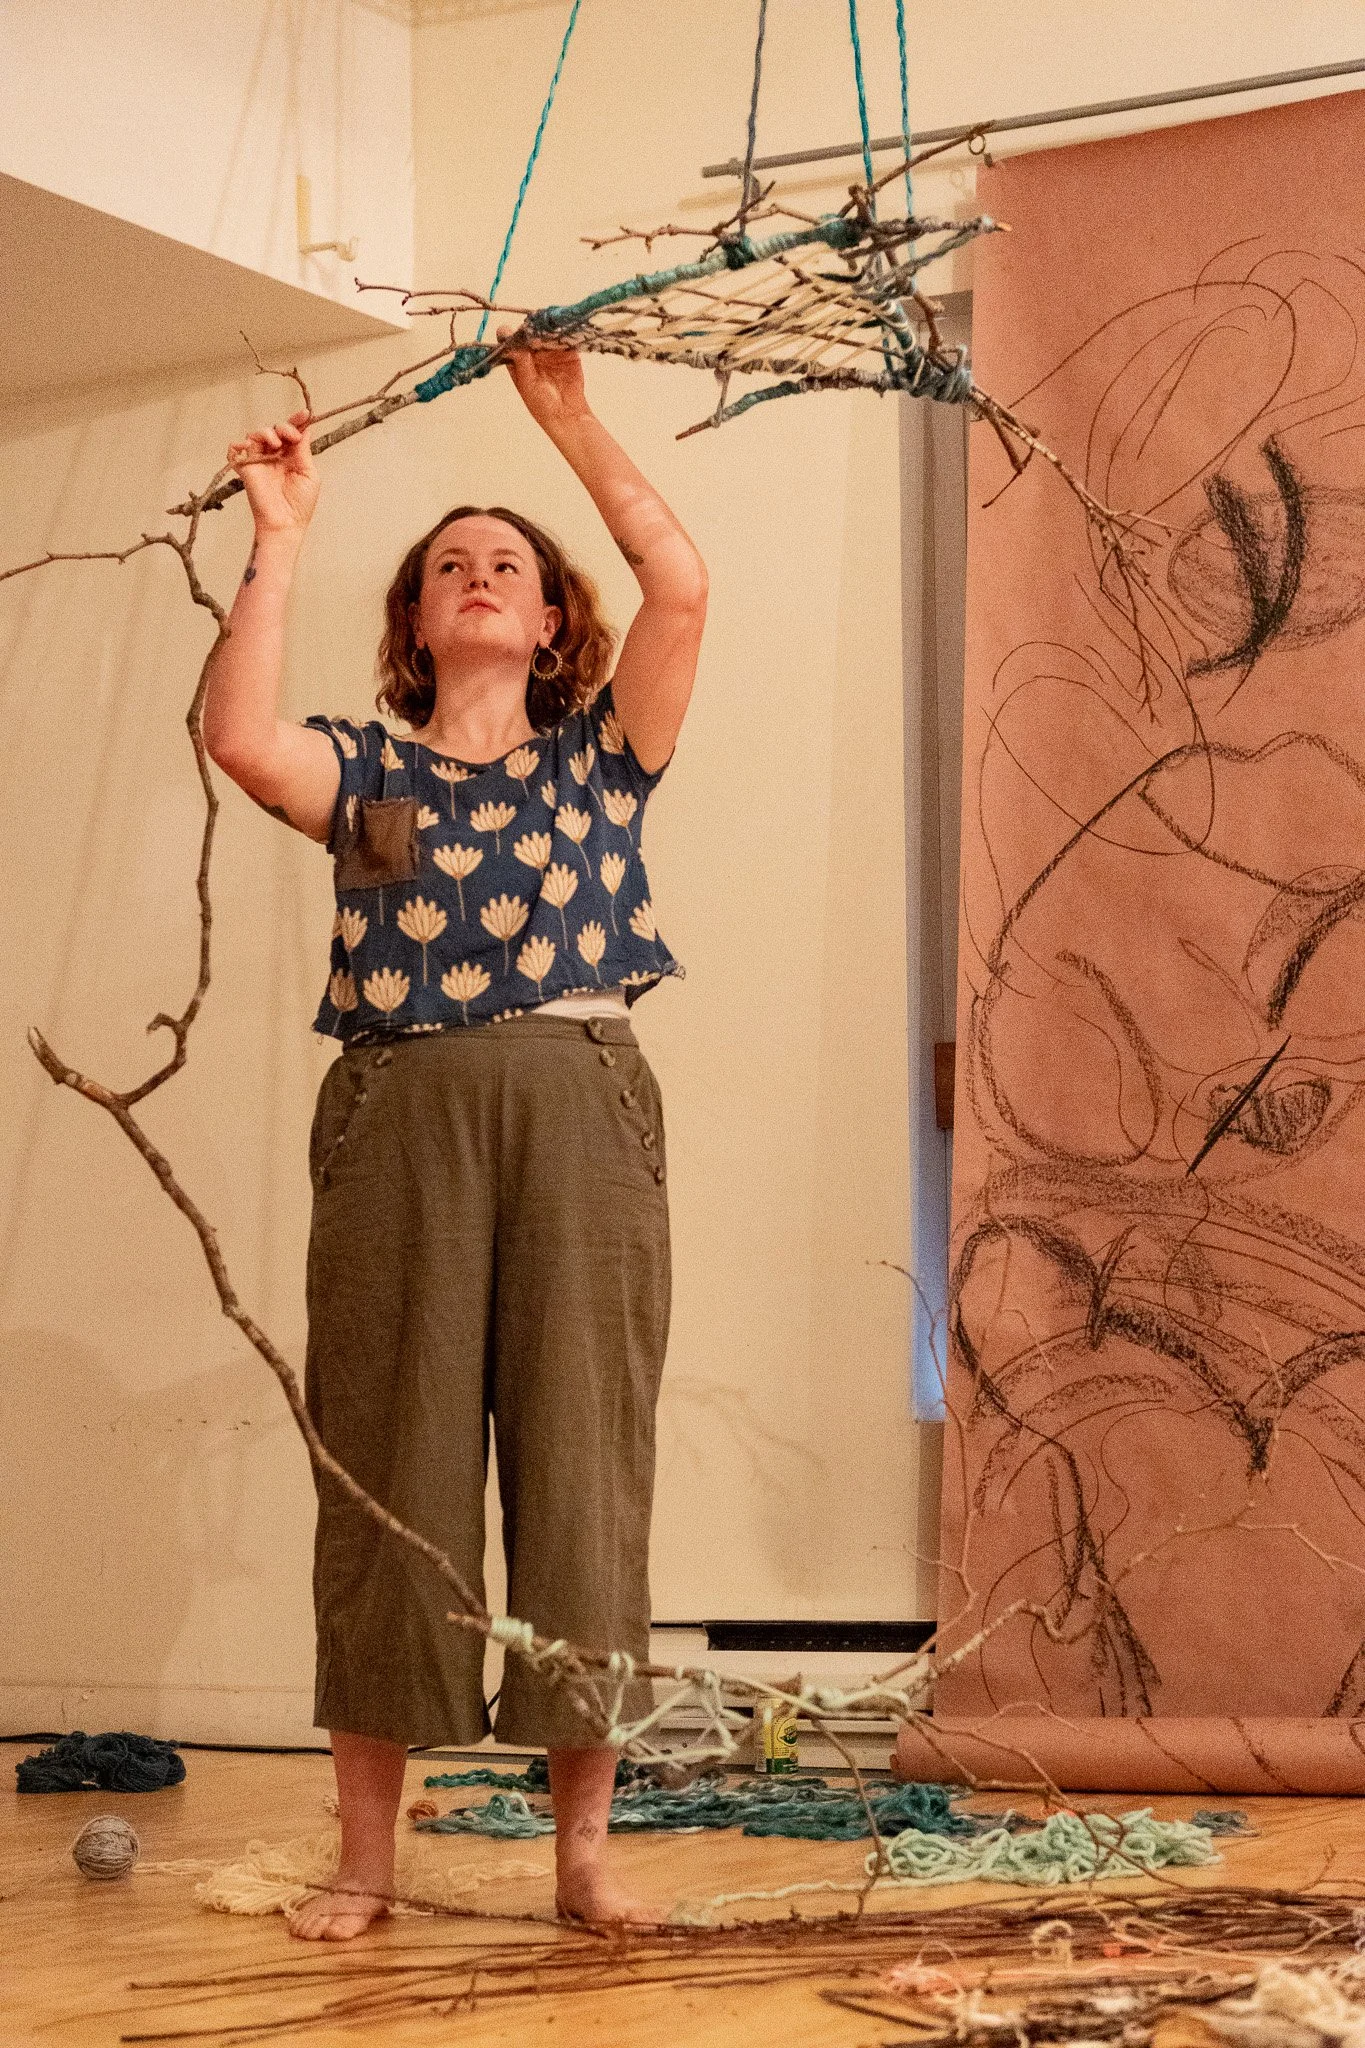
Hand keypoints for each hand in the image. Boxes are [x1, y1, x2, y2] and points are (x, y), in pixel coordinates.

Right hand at [226, 409, 318, 535]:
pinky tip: (249, 446)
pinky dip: (238, 445)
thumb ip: (304, 451)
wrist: (286, 524)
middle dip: (284, 427)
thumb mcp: (309, 474)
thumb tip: (305, 428)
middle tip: (291, 436)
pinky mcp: (246, 469)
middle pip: (275, 429)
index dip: (297, 421)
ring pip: (256, 435)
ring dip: (266, 432)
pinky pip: (234, 451)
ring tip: (277, 444)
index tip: (305, 414)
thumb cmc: (300, 505)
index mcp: (291, 457)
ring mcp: (259, 462)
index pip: (291, 433)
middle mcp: (274, 457)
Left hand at [497, 327, 589, 430]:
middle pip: (529, 332)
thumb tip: (512, 343)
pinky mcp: (567, 351)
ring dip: (548, 328)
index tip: (511, 332)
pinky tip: (564, 331)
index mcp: (517, 360)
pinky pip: (565, 337)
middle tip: (535, 329)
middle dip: (531, 328)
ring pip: (547, 332)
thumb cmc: (543, 405)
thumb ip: (521, 362)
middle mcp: (532, 352)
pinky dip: (565, 332)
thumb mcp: (527, 384)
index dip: (509, 334)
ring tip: (550, 329)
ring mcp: (549, 350)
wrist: (567, 414)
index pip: (508, 341)